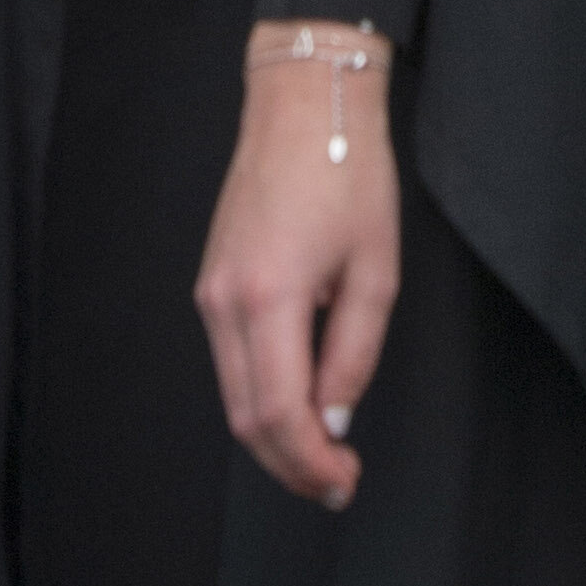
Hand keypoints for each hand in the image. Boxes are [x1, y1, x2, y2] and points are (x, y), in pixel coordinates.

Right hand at [199, 28, 400, 506]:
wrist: (303, 103)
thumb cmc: (348, 173)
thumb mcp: (375, 269)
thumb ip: (353, 356)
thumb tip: (333, 421)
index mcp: (268, 298)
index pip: (279, 415)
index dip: (311, 463)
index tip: (347, 480)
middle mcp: (225, 301)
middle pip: (246, 419)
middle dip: (291, 464)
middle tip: (338, 482)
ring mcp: (210, 292)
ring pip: (234, 395)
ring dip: (276, 435)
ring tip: (327, 450)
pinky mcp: (212, 282)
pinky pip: (232, 361)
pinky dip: (262, 396)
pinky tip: (303, 400)